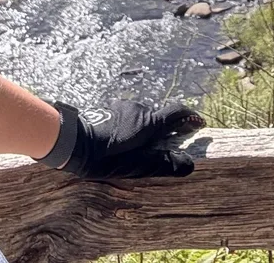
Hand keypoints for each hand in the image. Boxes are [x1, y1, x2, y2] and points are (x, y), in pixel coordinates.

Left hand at [53, 99, 204, 178]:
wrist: (73, 143)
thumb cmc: (106, 157)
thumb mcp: (137, 166)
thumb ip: (164, 164)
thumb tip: (190, 164)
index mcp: (149, 122)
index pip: (177, 112)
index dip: (191, 118)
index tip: (199, 125)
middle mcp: (139, 109)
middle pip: (160, 117)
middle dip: (166, 130)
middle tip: (166, 147)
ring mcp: (124, 107)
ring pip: (143, 117)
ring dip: (146, 130)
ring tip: (140, 148)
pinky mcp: (111, 109)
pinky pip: (129, 117)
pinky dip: (133, 127)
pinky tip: (122, 142)